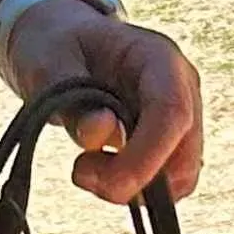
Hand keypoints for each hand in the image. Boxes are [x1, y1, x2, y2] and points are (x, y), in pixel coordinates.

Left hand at [3, 0, 203, 202]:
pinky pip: (165, 183)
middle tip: (81, 173)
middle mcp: (182, 88)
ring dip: (133, 189)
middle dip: (136, 181)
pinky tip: (98, 170)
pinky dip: (132, 189)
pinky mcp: (170, 145)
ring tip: (85, 169)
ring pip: (178, 177)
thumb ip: (74, 98)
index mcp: (159, 58)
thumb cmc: (56, 46)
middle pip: (184, 155)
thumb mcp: (49, 62)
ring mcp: (181, 119)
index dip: (146, 156)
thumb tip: (101, 133)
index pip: (172, 112)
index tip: (107, 184)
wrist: (62, 44)